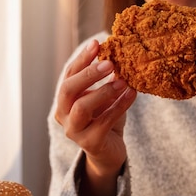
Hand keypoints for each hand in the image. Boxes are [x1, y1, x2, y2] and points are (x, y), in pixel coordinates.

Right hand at [54, 39, 136, 195]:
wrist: (109, 151)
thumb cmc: (105, 118)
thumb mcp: (103, 96)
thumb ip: (105, 79)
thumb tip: (120, 51)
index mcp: (64, 100)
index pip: (68, 75)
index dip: (82, 59)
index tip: (97, 44)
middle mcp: (63, 115)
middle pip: (68, 90)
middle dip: (88, 74)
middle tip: (109, 63)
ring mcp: (74, 131)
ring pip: (82, 108)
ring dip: (103, 91)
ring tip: (122, 81)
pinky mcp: (90, 144)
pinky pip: (104, 122)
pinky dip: (120, 106)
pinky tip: (132, 93)